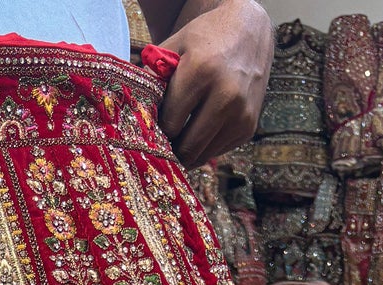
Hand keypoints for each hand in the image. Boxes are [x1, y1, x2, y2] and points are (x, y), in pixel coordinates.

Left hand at [157, 0, 273, 167]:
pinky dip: (204, 146)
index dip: (156, 131)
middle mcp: (226, 96)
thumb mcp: (175, 47)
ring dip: (186, 151)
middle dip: (170, 150)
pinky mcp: (249, 127)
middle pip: (187, 148)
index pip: (169, 124)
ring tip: (176, 138)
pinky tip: (199, 129)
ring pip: (202, 156)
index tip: (150, 129)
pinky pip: (217, 151)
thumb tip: (132, 113)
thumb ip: (152, 77)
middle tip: (159, 145)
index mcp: (201, 72)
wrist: (249, 31)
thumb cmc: (205, 40)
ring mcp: (241, 114)